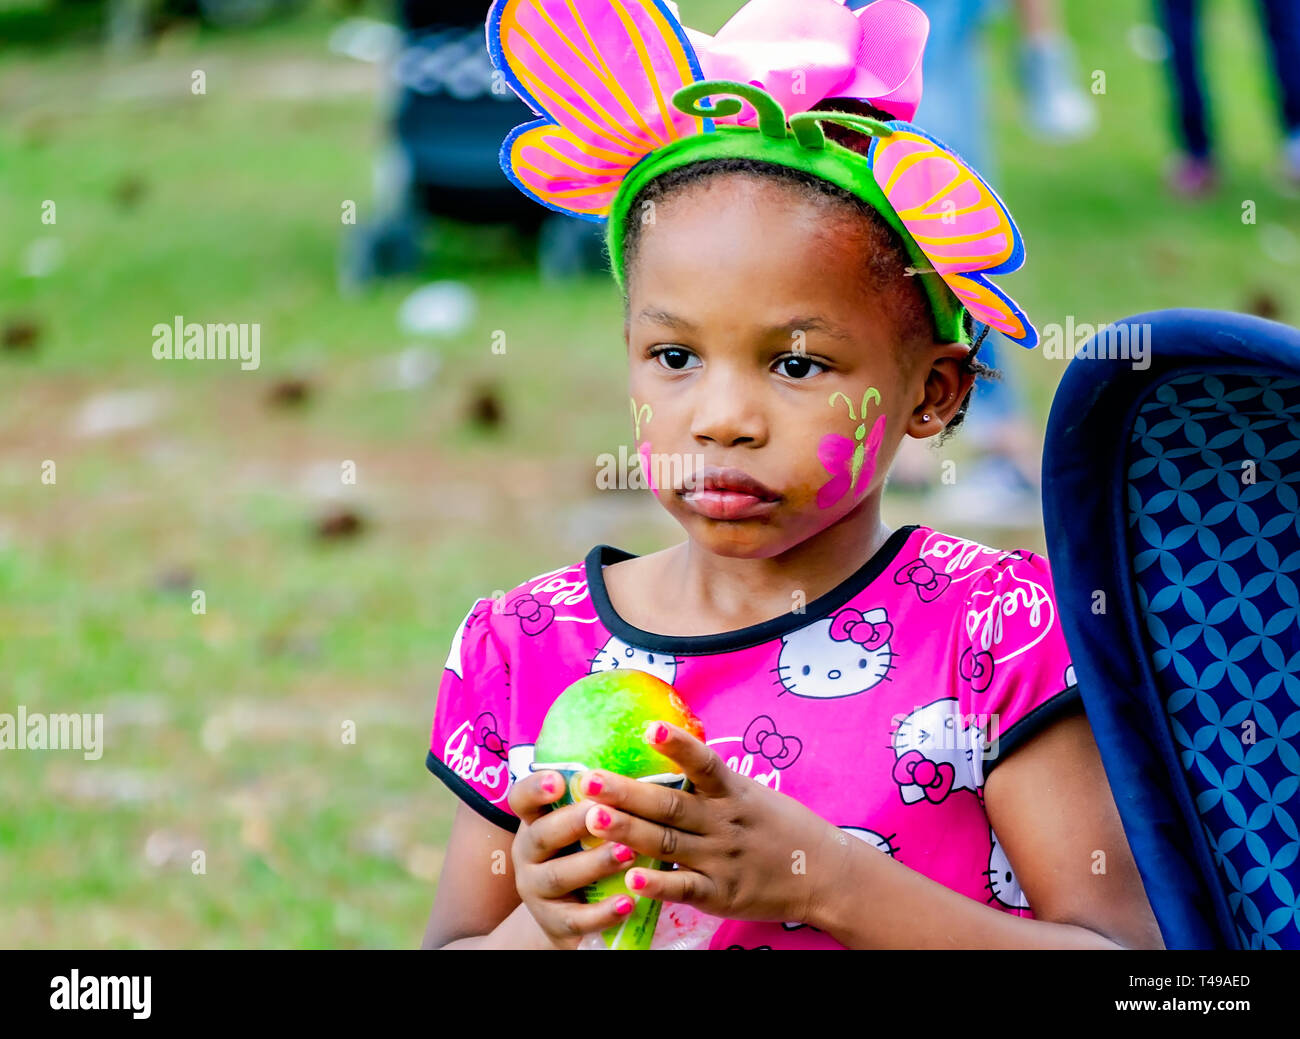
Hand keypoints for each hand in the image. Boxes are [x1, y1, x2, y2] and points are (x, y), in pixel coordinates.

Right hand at [507, 769, 640, 948]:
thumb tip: (642, 746)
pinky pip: (576, 919)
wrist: (569, 916)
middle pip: (542, 835)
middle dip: (572, 822)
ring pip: (559, 876)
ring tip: (628, 852)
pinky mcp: (555, 924)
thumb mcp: (581, 826)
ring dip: (594, 863)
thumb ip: (598, 798)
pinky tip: (629, 901)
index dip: (534, 788)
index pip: (521, 798)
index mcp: (535, 821)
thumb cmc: (584, 854)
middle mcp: (528, 853)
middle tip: (603, 811)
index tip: (557, 779)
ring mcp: (537, 890)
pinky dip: (603, 912)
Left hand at [575, 720, 843, 925]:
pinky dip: (658, 884)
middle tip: (587, 779)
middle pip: (670, 804)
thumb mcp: (751, 794)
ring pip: (668, 842)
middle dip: (626, 791)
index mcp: (732, 793)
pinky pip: (685, 888)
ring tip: (593, 818)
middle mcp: (724, 823)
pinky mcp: (721, 894)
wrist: (823, 873)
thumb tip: (669, 748)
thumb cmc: (779, 827)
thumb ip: (711, 781)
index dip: (678, 745)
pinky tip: (631, 880)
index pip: (704, 763)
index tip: (649, 727)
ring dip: (629, 830)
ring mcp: (721, 859)